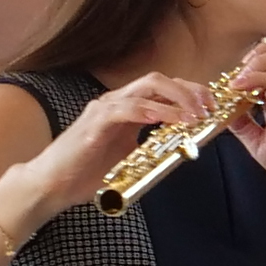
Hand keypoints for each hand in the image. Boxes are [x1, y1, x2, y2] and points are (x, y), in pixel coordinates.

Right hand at [0, 69, 210, 225]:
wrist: (52, 185)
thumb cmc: (88, 172)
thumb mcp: (132, 158)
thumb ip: (155, 147)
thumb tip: (186, 146)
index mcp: (127, 109)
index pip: (163, 88)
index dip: (191, 92)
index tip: (213, 106)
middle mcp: (116, 102)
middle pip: (158, 80)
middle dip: (189, 90)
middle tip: (209, 107)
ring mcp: (104, 110)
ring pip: (145, 89)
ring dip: (176, 100)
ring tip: (195, 116)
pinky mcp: (94, 124)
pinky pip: (125, 109)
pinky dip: (149, 111)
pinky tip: (166, 118)